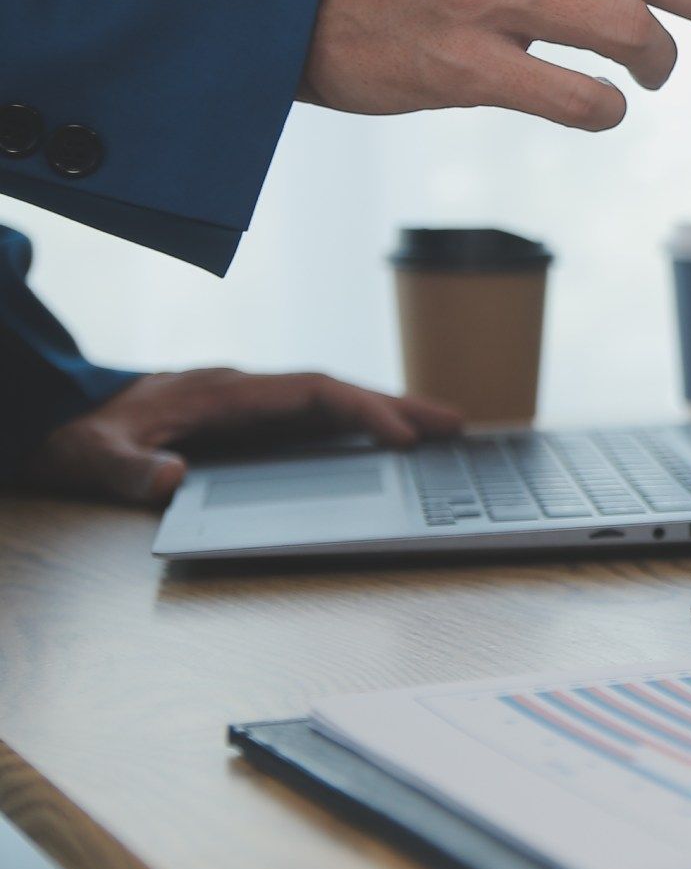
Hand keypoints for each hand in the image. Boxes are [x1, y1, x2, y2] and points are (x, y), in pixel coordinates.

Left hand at [23, 369, 462, 506]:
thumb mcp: (93, 458)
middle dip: (397, 406)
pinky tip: (387, 445)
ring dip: (387, 414)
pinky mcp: (249, 425)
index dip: (360, 411)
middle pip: (337, 391)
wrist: (57, 419)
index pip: (309, 392)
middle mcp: (246, 393)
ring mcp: (251, 407)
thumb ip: (130, 470)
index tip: (401, 435)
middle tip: (456, 425)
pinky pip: (317, 421)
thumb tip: (172, 477)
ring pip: (332, 404)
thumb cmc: (78, 437)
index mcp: (222, 394)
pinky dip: (359, 427)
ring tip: (442, 432)